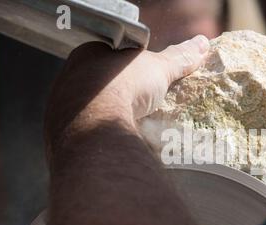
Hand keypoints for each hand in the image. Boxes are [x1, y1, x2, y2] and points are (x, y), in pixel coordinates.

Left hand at [45, 35, 208, 155]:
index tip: (146, 80)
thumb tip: (201, 44)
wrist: (95, 123)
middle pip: (101, 84)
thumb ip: (178, 57)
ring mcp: (64, 107)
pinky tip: (119, 139)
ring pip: (93, 109)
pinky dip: (104, 134)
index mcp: (88, 55)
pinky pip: (89, 131)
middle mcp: (70, 78)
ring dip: (112, 115)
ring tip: (136, 125)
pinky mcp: (66, 134)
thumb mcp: (159, 69)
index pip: (110, 57)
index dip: (130, 68)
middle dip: (121, 94)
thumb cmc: (123, 85)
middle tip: (143, 105)